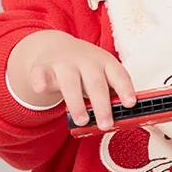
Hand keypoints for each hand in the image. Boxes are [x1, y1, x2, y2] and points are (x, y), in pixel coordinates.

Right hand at [10, 30, 135, 131]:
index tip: (131, 104)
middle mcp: (87, 61)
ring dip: (76, 102)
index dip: (125, 89)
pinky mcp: (44, 68)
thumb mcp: (103, 76)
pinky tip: (40, 89)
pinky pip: (41, 73)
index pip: (118, 75)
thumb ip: (111, 95)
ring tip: (82, 121)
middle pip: (96, 82)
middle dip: (102, 105)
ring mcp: (65, 64)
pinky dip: (40, 80)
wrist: (58, 47)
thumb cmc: (87, 69)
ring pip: (71, 82)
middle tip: (106, 124)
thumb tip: (123, 121)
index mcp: (106, 63)